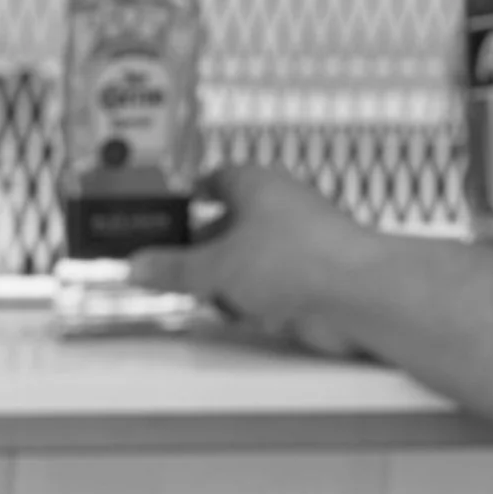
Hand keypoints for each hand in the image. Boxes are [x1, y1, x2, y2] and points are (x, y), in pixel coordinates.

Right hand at [128, 165, 382, 354]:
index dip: (191, 194)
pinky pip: (267, 286)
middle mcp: (278, 209)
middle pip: (229, 223)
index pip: (218, 179)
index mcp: (257, 185)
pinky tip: (226, 314)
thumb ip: (175, 269)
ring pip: (247, 258)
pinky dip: (246, 299)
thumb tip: (135, 267)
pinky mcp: (309, 279)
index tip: (165, 211)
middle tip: (159, 266)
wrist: (356, 294)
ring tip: (184, 295)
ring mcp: (296, 245)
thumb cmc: (288, 259)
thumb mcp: (217, 266)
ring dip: (221, 278)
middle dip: (198, 247)